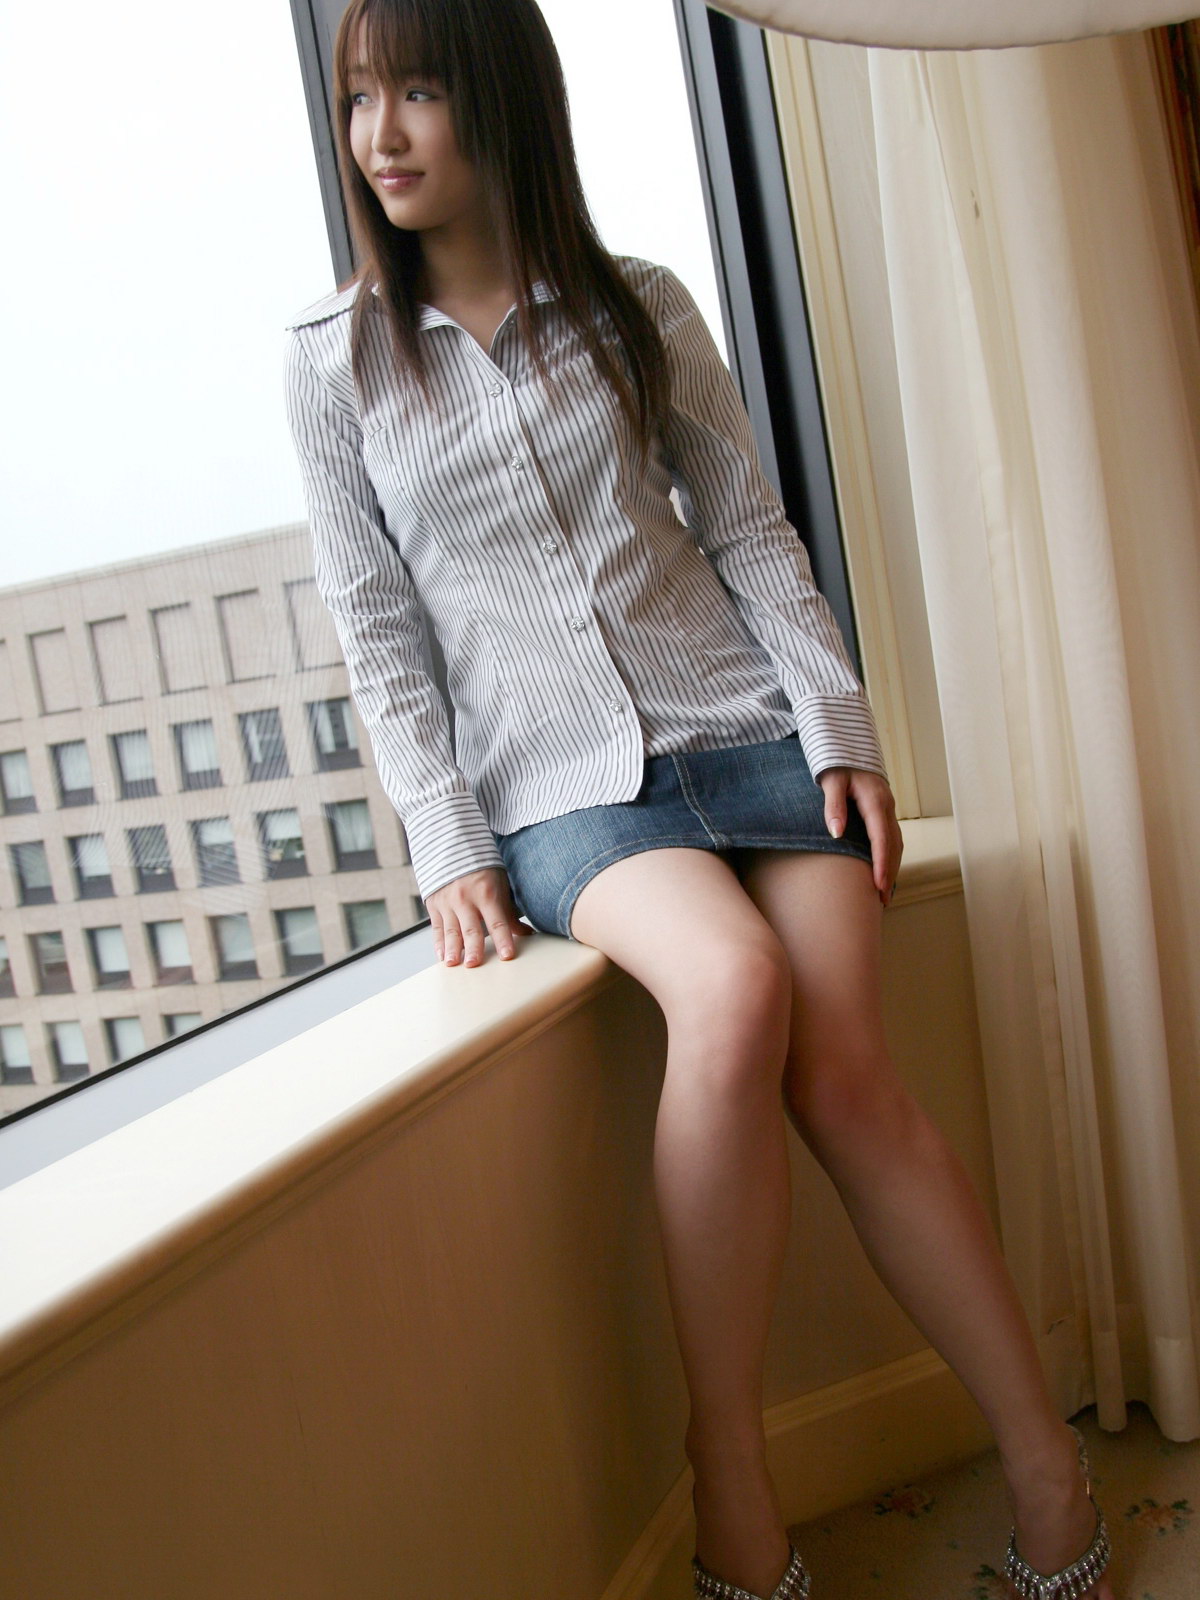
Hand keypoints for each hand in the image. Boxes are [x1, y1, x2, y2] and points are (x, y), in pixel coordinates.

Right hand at [425, 867, 535, 965]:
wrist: (451, 846)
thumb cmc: (481, 867)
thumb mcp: (499, 883)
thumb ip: (508, 911)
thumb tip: (526, 933)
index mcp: (486, 893)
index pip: (498, 922)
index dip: (503, 939)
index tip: (507, 955)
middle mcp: (466, 899)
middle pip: (471, 929)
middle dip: (473, 948)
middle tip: (474, 964)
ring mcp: (448, 902)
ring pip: (451, 930)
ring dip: (452, 949)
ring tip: (452, 964)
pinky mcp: (434, 904)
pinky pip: (437, 927)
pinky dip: (439, 942)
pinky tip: (441, 955)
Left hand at [817, 767, 902, 907]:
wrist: (849, 746)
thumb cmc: (837, 763)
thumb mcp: (831, 780)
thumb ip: (833, 805)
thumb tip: (836, 833)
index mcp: (875, 800)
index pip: (881, 838)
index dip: (882, 864)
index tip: (879, 885)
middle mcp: (887, 806)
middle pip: (894, 846)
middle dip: (890, 873)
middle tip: (883, 900)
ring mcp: (888, 809)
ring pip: (896, 843)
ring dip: (893, 868)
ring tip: (884, 893)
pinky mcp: (884, 812)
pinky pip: (892, 838)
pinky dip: (890, 857)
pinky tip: (884, 872)